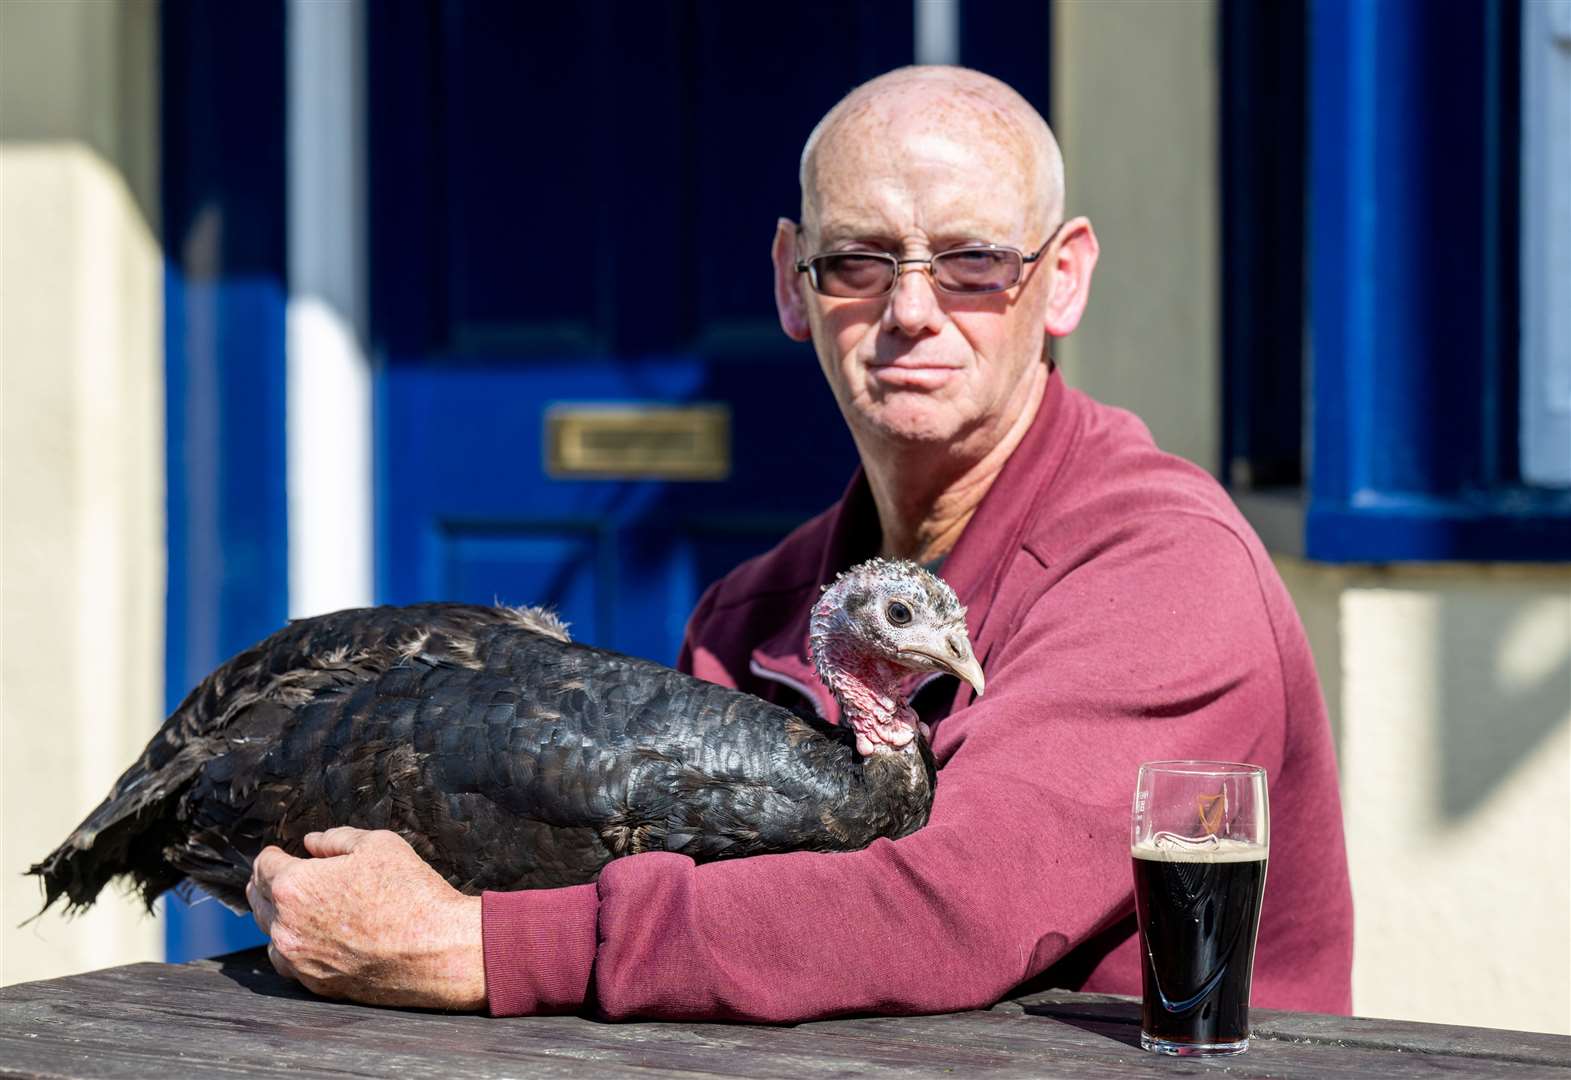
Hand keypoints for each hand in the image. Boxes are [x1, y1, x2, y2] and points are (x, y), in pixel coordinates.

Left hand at [246, 827, 485, 1010]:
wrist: (435, 949)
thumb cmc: (410, 892)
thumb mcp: (378, 845)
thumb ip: (336, 839)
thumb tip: (312, 842)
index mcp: (294, 886)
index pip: (263, 865)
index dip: (274, 854)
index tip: (283, 853)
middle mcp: (286, 927)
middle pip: (257, 900)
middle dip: (269, 883)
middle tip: (286, 875)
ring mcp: (299, 960)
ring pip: (269, 933)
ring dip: (278, 917)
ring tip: (299, 907)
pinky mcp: (315, 984)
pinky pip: (289, 962)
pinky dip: (293, 947)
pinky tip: (312, 937)